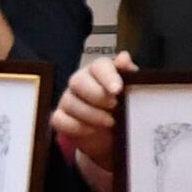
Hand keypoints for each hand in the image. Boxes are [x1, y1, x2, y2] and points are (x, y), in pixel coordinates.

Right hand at [54, 56, 124, 191]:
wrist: (110, 134)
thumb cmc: (121, 106)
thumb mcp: (131, 90)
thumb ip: (129, 73)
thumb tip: (124, 58)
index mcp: (98, 70)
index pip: (99, 65)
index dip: (107, 76)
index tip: (117, 90)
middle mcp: (80, 81)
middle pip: (78, 81)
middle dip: (97, 95)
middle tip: (114, 106)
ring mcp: (67, 98)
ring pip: (69, 102)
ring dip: (91, 114)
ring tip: (109, 122)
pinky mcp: (60, 117)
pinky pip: (59, 120)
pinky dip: (76, 127)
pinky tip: (92, 131)